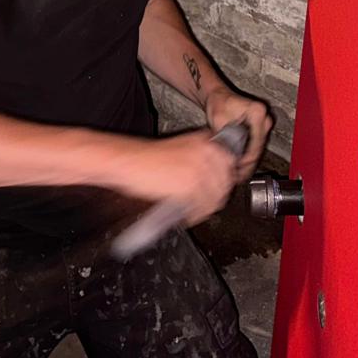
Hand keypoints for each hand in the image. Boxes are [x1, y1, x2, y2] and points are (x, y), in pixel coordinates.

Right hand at [116, 130, 236, 225]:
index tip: (219, 188)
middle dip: (216, 197)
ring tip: (195, 212)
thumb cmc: (147, 157)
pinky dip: (195, 215)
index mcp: (205, 141)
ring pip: (215, 198)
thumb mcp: (180, 146)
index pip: (229, 164)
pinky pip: (201, 208)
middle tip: (205, 204)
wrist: (128, 162)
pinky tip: (187, 215)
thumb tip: (216, 173)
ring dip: (206, 208)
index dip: (223, 180)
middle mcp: (206, 154)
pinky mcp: (190, 187)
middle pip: (224, 184)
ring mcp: (200, 170)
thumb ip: (201, 156)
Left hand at [205, 91, 271, 181]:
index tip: (238, 169)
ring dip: (249, 162)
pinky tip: (241, 165)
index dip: (246, 159)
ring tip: (238, 175)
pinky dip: (248, 155)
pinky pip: (256, 145)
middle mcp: (264, 118)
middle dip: (248, 164)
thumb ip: (225, 138)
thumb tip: (229, 156)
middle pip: (258, 148)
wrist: (219, 96)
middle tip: (238, 177)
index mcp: (257, 113)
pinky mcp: (260, 128)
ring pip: (258, 149)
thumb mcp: (219, 120)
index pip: (255, 143)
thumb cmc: (219, 103)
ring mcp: (264, 123)